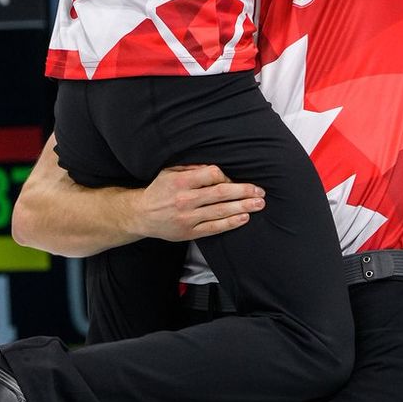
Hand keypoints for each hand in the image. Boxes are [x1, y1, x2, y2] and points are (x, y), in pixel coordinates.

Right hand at [124, 165, 263, 241]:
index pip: (211, 174)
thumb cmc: (159, 190)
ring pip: (220, 211)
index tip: (233, 179)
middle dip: (243, 191)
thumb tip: (217, 170)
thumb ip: (192, 169)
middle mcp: (185, 199)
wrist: (142, 215)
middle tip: (260, 191)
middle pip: (221, 193)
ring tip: (259, 204)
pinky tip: (244, 218)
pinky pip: (214, 228)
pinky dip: (231, 223)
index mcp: (181, 181)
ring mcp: (188, 217)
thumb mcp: (170, 172)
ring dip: (243, 207)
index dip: (226, 176)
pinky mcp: (190, 232)